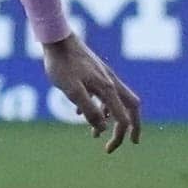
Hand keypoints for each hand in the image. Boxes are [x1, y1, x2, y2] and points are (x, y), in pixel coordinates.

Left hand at [42, 32, 142, 152]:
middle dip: (129, 127)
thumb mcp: (72, 90)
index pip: (123, 117)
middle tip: (125, 143)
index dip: (120, 136)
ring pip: (116, 101)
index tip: (108, 149)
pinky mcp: (94, 73)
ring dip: (110, 119)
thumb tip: (101, 128)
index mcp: (108, 88)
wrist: (56, 38)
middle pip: (130, 108)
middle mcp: (111, 82)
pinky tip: (80, 112)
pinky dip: (97, 107)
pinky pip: (102, 94)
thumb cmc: (62, 64)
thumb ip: (89, 109)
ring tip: (95, 134)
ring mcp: (104, 76)